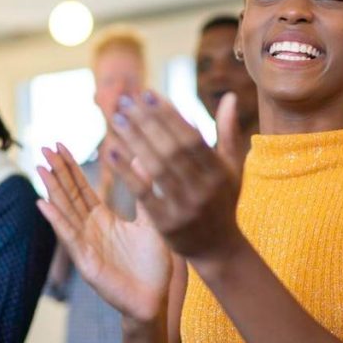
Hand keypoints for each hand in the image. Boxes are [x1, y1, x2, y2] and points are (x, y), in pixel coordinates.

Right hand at [37, 144, 171, 324]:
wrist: (155, 299)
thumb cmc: (153, 265)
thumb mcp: (152, 220)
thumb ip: (144, 191)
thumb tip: (141, 158)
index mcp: (103, 219)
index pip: (82, 187)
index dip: (70, 167)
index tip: (59, 144)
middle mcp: (90, 229)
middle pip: (69, 194)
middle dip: (57, 171)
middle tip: (44, 147)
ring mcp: (85, 244)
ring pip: (65, 211)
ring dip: (52, 189)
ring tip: (41, 168)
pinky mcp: (86, 260)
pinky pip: (69, 236)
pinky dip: (56, 219)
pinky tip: (43, 203)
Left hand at [108, 91, 245, 262]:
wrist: (218, 249)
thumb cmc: (222, 200)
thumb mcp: (230, 168)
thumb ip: (227, 131)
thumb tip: (231, 95)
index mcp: (219, 172)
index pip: (191, 137)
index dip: (169, 114)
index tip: (147, 94)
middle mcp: (204, 189)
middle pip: (171, 149)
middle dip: (146, 122)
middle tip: (125, 101)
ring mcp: (185, 207)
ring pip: (156, 168)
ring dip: (134, 140)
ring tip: (116, 118)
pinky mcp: (167, 224)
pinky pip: (143, 193)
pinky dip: (127, 171)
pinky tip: (111, 151)